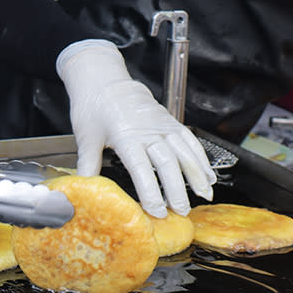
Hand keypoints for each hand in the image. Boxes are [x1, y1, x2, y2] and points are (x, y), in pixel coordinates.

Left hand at [56, 40, 215, 217]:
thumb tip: (84, 190)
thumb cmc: (93, 108)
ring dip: (197, 174)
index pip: (141, 169)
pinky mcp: (170, 120)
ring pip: (185, 152)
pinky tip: (208, 174)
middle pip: (168, 163)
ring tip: (205, 195)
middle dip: (177, 189)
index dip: (151, 192)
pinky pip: (190, 140)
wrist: (104, 80)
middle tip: (182, 211)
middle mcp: (148, 130)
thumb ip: (88, 165)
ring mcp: (162, 125)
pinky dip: (201, 158)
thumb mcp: (86, 138)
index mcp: (125, 136)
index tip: (157, 210)